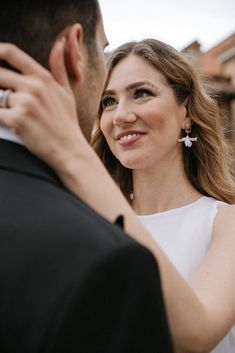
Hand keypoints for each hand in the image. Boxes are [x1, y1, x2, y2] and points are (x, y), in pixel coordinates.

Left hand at [0, 39, 86, 169]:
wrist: (69, 150)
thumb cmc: (67, 123)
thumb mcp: (66, 92)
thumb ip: (59, 67)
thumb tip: (60, 43)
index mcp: (43, 78)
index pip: (11, 53)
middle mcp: (33, 87)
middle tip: (5, 97)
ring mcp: (24, 103)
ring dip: (2, 105)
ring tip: (15, 115)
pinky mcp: (16, 120)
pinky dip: (0, 117)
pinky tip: (8, 122)